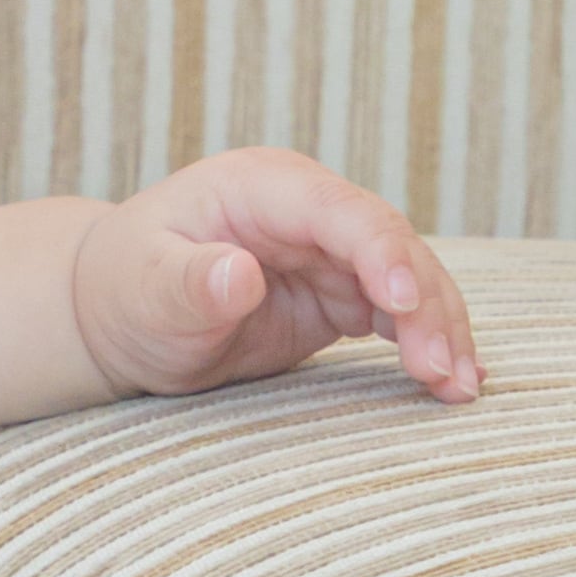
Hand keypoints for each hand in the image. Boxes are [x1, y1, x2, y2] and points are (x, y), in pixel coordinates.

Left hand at [68, 152, 479, 406]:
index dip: (383, 253)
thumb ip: (189, 283)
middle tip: (443, 374)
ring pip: (408, 281)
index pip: (342, 211)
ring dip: (440, 330)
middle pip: (391, 246)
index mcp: (263, 187)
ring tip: (460, 389)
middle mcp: (308, 212)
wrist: (116, 315)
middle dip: (426, 307)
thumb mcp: (144, 290)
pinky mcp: (337, 295)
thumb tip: (239, 274)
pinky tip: (457, 379)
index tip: (406, 305)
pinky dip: (427, 342)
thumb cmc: (124, 292)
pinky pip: (398, 313)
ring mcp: (328, 253)